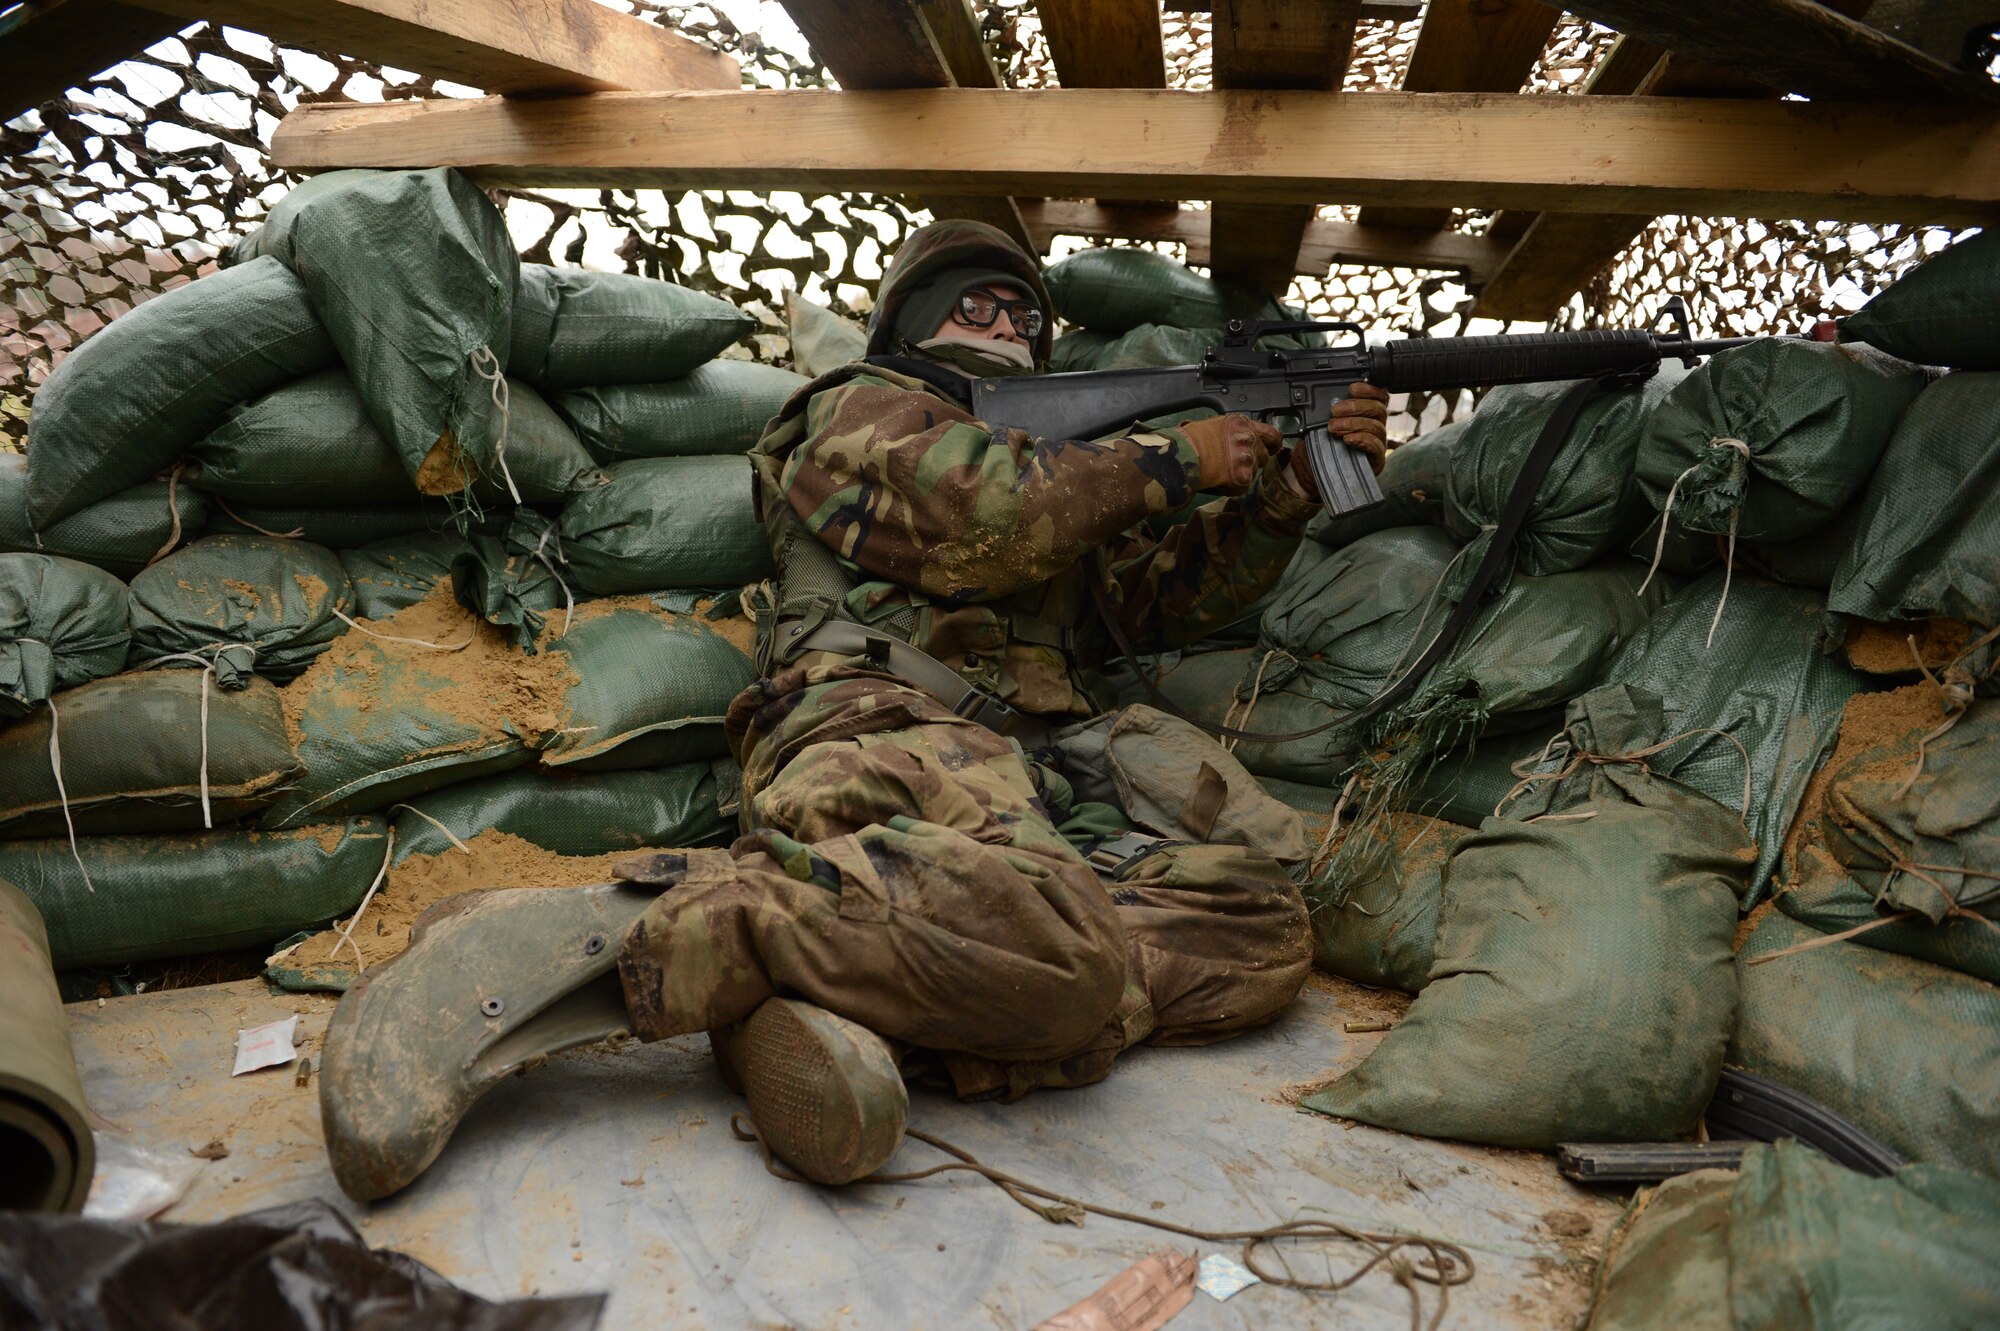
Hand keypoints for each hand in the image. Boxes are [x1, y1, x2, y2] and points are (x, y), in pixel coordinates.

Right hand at [1178, 412, 1282, 492]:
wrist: (1179, 456)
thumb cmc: (1189, 441)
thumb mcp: (1215, 425)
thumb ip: (1235, 432)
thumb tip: (1240, 439)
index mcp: (1243, 424)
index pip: (1272, 434)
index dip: (1272, 444)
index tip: (1269, 449)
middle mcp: (1249, 439)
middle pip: (1265, 455)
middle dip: (1254, 461)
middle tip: (1236, 464)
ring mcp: (1247, 459)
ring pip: (1254, 472)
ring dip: (1242, 473)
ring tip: (1222, 471)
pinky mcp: (1242, 478)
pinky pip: (1243, 487)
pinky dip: (1232, 487)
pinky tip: (1218, 480)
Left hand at [1287, 382, 1390, 498]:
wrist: (1314, 468)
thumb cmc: (1321, 441)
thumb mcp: (1322, 421)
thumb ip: (1329, 409)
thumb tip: (1327, 398)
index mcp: (1368, 412)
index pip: (1379, 396)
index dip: (1369, 389)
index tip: (1352, 388)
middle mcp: (1377, 424)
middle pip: (1378, 409)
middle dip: (1355, 406)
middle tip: (1335, 410)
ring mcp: (1378, 441)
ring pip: (1375, 426)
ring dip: (1353, 424)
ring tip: (1333, 427)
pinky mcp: (1376, 459)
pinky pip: (1375, 446)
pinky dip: (1361, 439)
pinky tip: (1348, 439)